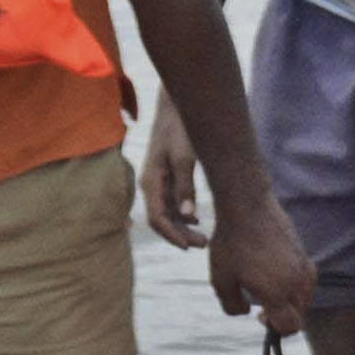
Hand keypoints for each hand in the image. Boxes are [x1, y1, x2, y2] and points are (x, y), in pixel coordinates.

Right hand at [139, 98, 205, 249]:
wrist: (175, 107)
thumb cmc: (180, 129)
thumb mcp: (185, 157)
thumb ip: (186, 187)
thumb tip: (189, 217)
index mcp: (151, 181)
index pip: (157, 218)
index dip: (172, 236)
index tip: (189, 247)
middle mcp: (150, 184)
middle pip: (162, 219)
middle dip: (180, 235)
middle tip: (204, 244)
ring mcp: (157, 181)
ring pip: (167, 213)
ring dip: (183, 227)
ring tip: (203, 237)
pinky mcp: (165, 176)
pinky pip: (170, 202)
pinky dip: (182, 214)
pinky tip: (196, 220)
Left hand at [206, 185, 318, 335]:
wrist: (247, 207)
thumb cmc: (231, 244)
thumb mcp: (220, 280)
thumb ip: (232, 305)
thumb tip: (247, 312)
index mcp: (277, 293)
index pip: (290, 326)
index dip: (276, 330)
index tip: (260, 317)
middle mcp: (296, 282)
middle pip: (300, 314)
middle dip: (284, 316)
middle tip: (262, 306)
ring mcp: (303, 267)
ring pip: (306, 297)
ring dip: (292, 300)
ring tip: (270, 289)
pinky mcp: (304, 253)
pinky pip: (307, 279)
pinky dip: (296, 285)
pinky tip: (277, 273)